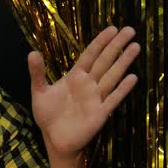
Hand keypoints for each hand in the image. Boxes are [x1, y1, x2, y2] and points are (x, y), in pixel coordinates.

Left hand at [28, 26, 140, 159]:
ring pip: (112, 76)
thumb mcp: (39, 91)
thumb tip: (32, 53)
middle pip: (105, 61)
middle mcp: (88, 84)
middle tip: (130, 30)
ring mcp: (96, 98)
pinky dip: (122, 89)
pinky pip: (113, 99)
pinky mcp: (100, 113)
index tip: (112, 28)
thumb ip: (37, 73)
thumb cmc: (47, 115)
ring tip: (135, 47)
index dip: (100, 42)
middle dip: (116, 46)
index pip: (90, 55)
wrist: (54, 138)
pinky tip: (133, 77)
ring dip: (123, 62)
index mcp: (75, 76)